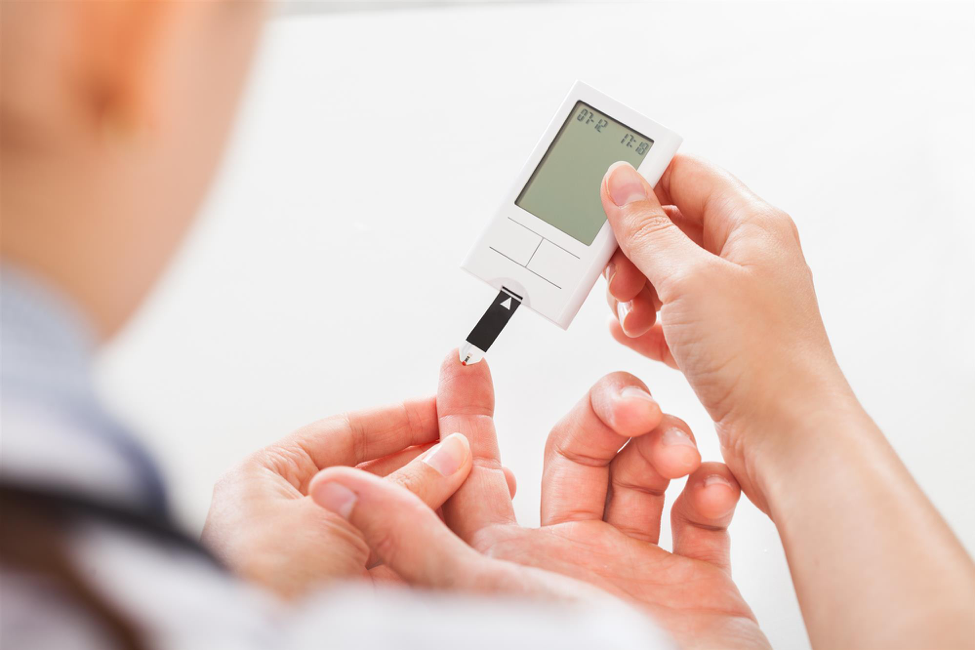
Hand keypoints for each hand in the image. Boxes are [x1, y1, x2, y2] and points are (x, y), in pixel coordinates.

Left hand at [202, 398, 512, 596]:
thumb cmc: (262, 584)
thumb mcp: (337, 521)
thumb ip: (403, 486)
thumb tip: (453, 454)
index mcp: (266, 481)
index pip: (343, 434)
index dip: (398, 420)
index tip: (443, 409)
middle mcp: (292, 514)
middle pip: (374, 475)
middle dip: (429, 463)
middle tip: (474, 450)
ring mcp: (321, 556)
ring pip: (390, 518)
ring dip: (438, 505)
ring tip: (488, 487)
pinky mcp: (346, 595)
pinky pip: (396, 558)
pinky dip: (431, 543)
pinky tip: (468, 529)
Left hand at [429, 353, 768, 649]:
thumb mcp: (484, 593)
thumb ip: (410, 536)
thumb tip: (329, 488)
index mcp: (510, 560)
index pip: (478, 469)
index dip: (465, 413)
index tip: (463, 358)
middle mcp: (570, 560)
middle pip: (578, 453)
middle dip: (602, 415)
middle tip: (629, 407)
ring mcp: (633, 571)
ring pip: (642, 474)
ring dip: (662, 448)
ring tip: (677, 456)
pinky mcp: (697, 588)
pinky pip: (703, 517)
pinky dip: (714, 492)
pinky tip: (712, 487)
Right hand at [599, 156, 854, 509]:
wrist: (790, 442)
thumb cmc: (761, 360)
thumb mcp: (690, 281)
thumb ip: (646, 229)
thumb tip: (620, 181)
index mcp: (751, 225)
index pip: (685, 174)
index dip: (639, 181)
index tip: (600, 201)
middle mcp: (744, 257)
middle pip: (667, 226)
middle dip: (630, 251)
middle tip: (615, 279)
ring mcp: (731, 301)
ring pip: (664, 274)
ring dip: (634, 292)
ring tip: (631, 318)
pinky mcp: (718, 341)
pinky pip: (669, 316)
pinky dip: (645, 324)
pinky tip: (634, 337)